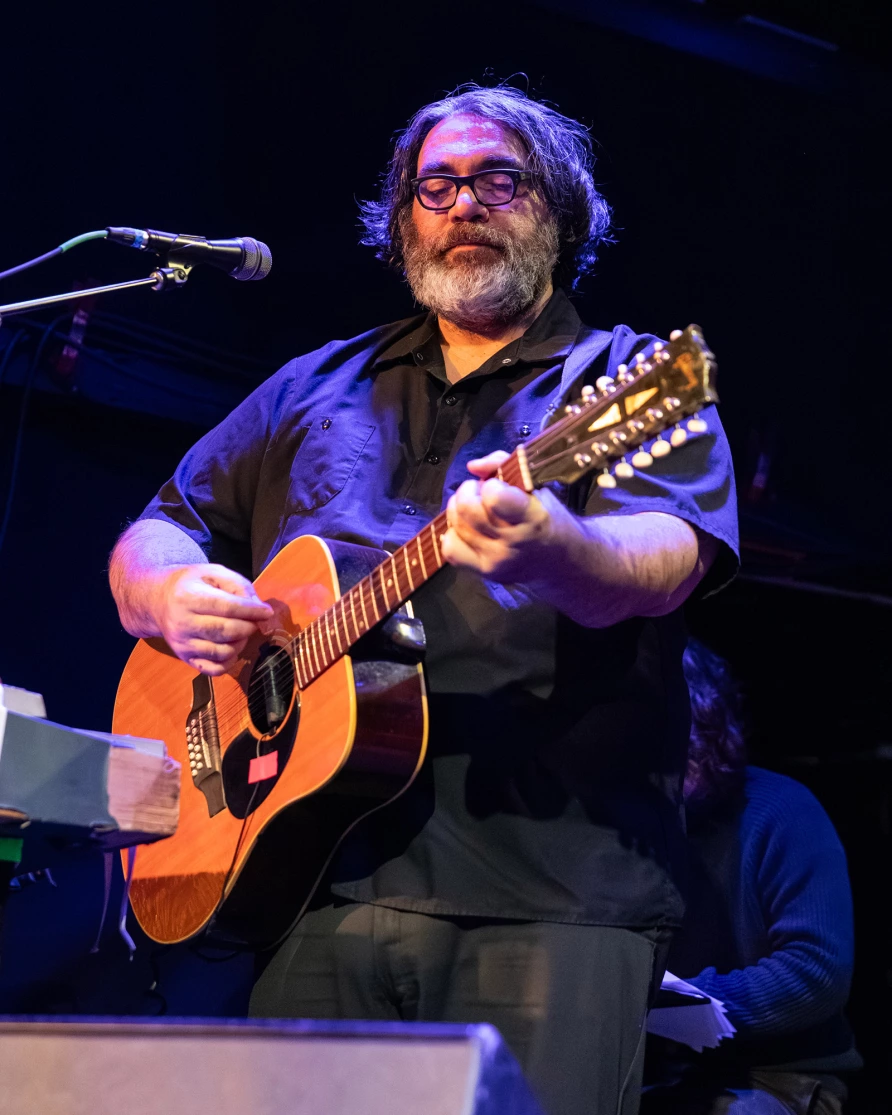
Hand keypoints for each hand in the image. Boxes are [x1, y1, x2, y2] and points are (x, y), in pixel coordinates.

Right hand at [153, 563, 273, 675]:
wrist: (158, 600)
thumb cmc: (191, 584)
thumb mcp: (213, 573)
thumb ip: (239, 586)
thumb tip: (259, 608)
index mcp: (188, 597)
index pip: (226, 607)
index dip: (251, 611)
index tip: (267, 612)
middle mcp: (182, 623)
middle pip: (226, 631)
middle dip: (248, 627)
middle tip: (254, 621)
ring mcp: (182, 644)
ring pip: (222, 652)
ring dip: (241, 643)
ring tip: (241, 631)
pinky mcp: (185, 658)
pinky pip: (214, 669)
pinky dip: (230, 661)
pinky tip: (231, 646)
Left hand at [440, 451, 575, 583]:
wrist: (562, 563)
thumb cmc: (550, 520)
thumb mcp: (538, 488)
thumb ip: (504, 466)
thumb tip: (473, 466)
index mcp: (532, 518)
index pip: (494, 498)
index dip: (491, 485)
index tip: (499, 486)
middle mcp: (512, 542)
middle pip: (466, 509)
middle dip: (468, 491)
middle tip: (481, 493)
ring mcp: (496, 560)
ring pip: (455, 526)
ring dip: (459, 510)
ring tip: (475, 509)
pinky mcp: (483, 572)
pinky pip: (451, 550)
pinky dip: (454, 534)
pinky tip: (468, 529)